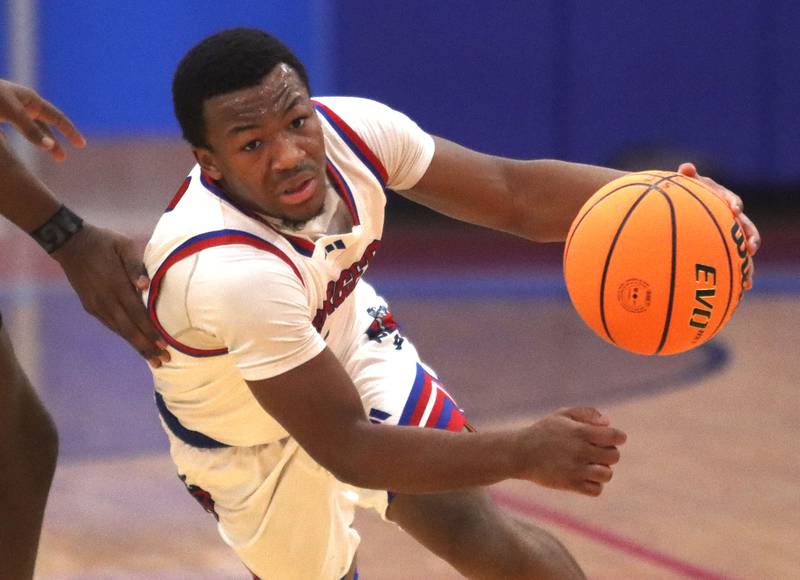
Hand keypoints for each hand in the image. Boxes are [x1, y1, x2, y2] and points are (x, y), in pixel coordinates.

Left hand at [0, 79, 85, 160]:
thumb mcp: (11, 113)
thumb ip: (30, 131)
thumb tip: (50, 147)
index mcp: (31, 100)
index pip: (58, 118)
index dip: (70, 132)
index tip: (81, 145)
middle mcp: (23, 103)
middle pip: (44, 125)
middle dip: (54, 141)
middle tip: (62, 158)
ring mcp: (11, 108)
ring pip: (30, 128)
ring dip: (38, 141)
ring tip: (45, 154)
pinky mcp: (0, 114)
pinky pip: (15, 128)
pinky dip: (21, 138)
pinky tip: (17, 147)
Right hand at [51, 224, 170, 366]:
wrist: (71, 244)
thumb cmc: (104, 242)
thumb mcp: (123, 245)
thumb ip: (135, 265)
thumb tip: (145, 285)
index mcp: (116, 285)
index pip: (137, 314)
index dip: (150, 331)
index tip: (164, 345)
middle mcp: (105, 300)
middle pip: (128, 329)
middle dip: (146, 347)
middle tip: (162, 361)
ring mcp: (96, 305)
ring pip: (119, 330)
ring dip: (136, 345)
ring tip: (152, 358)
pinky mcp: (90, 306)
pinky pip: (110, 324)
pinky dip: (124, 335)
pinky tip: (135, 342)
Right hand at [520, 407, 625, 496]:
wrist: (520, 453)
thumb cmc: (543, 432)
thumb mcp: (562, 415)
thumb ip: (586, 413)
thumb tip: (608, 423)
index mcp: (580, 432)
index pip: (615, 436)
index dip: (618, 437)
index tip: (611, 438)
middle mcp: (580, 451)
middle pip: (614, 456)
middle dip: (609, 453)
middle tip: (596, 452)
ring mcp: (575, 469)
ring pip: (607, 474)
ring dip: (603, 470)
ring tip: (591, 465)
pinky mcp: (570, 485)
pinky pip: (596, 490)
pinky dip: (594, 485)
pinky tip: (584, 477)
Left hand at [677, 162, 758, 288]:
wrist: (683, 208)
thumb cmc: (685, 195)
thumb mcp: (686, 186)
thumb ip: (688, 178)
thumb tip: (686, 167)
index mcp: (722, 200)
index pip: (730, 200)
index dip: (733, 203)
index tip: (735, 209)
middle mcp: (731, 218)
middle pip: (745, 227)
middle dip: (750, 237)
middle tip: (751, 246)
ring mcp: (731, 233)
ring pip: (744, 247)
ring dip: (749, 261)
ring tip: (749, 276)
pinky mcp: (726, 247)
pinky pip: (736, 261)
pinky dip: (740, 273)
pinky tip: (743, 288)